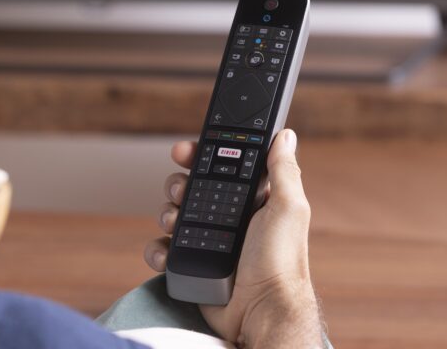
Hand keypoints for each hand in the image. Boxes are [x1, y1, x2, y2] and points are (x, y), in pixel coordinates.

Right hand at [144, 130, 323, 347]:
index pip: (218, 167)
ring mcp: (205, 240)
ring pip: (172, 214)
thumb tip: (285, 136)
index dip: (199, 156)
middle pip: (189, 187)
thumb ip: (283, 171)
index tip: (185, 151)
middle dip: (178, 184)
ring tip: (175, 223)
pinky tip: (168, 253)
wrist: (260, 310)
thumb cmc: (281, 262)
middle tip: (182, 191)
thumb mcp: (288, 208)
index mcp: (248, 200)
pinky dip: (158, 249)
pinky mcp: (190, 264)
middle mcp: (226, 218)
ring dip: (166, 213)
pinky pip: (163, 249)